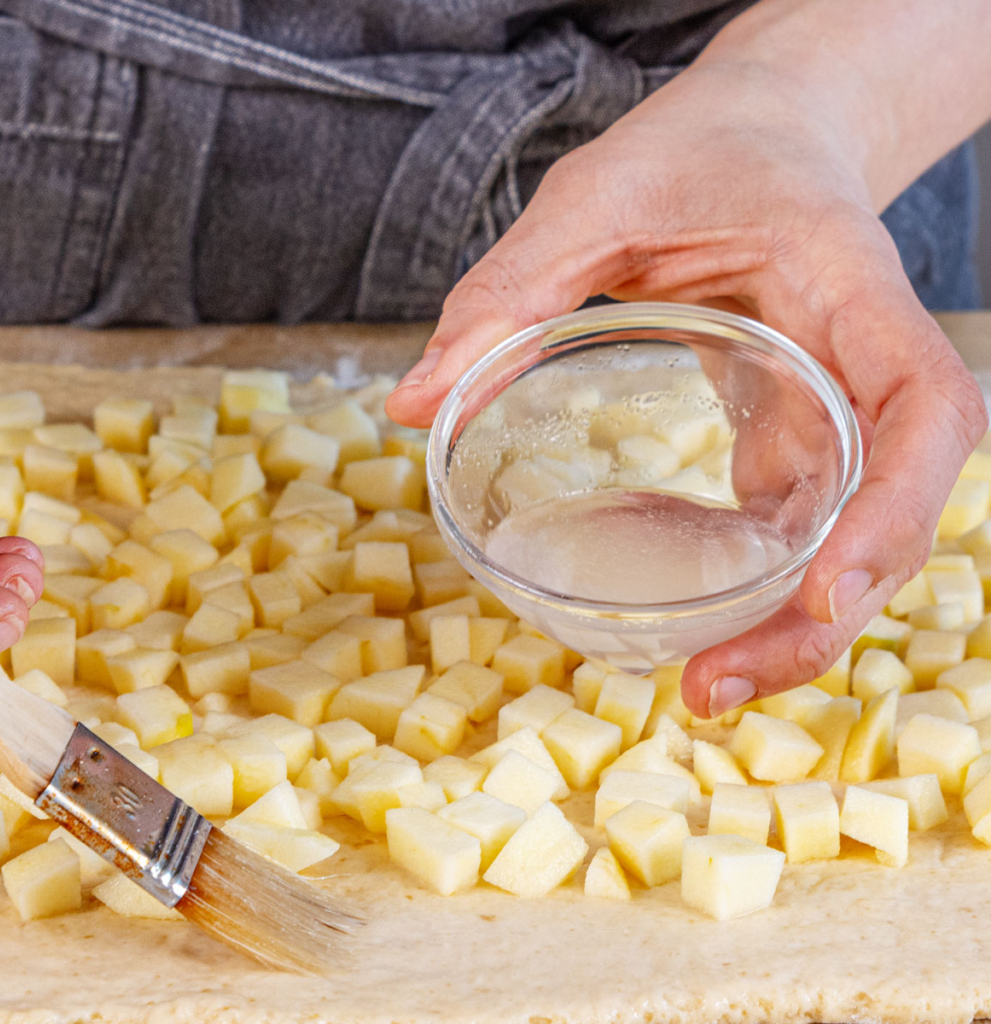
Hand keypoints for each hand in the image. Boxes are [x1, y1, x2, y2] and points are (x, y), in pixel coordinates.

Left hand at [385, 56, 986, 717]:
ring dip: (790, 623)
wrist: (763, 129)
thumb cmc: (696, 148)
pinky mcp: (800, 434)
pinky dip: (757, 586)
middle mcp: (865, 359)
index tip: (826, 589)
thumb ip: (508, 289)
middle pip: (894, 505)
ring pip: (851, 535)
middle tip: (711, 688)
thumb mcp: (593, 196)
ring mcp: (839, 405)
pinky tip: (693, 627)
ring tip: (698, 688)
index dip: (895, 509)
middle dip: (824, 612)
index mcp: (850, 283)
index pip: (926, 404)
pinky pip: (798, 525)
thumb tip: (409, 400)